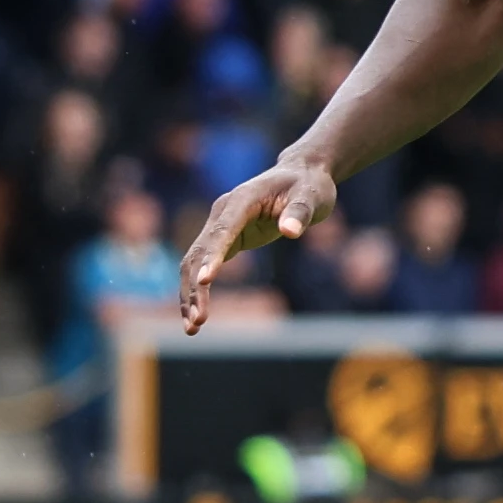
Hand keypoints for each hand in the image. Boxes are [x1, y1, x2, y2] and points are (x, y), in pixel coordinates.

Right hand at [179, 152, 336, 332]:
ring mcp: (220, 225)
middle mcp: (223, 212)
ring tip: (193, 327)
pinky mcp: (225, 238)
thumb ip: (300, 212)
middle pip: (199, 252)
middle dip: (195, 287)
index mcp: (242, 200)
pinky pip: (204, 265)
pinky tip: (198, 314)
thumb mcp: (312, 196)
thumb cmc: (309, 185)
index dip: (213, 256)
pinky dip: (198, 289)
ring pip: (195, 261)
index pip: (223, 231)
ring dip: (190, 294)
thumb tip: (290, 231)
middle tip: (198, 320)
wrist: (301, 175)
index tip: (205, 281)